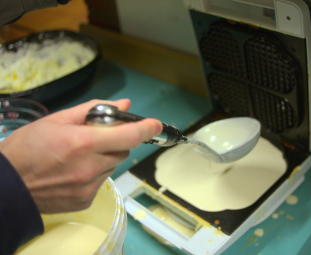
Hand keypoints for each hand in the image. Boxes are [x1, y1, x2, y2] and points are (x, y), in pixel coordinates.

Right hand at [0, 99, 161, 213]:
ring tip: (78, 156)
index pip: (129, 136)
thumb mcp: (58, 120)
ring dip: (104, 158)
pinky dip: (95, 173)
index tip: (156, 124)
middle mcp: (91, 167)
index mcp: (84, 143)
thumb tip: (123, 105)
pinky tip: (75, 171)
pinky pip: (102, 181)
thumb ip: (94, 110)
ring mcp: (90, 187)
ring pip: (112, 166)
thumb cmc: (28, 147)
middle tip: (93, 139)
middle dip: (114, 142)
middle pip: (122, 151)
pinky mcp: (87, 200)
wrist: (8, 186)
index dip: (146, 128)